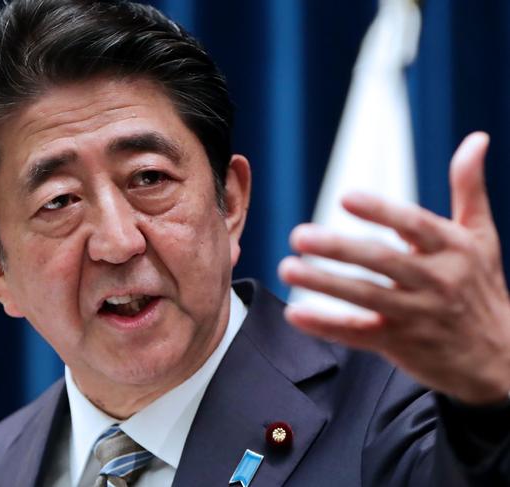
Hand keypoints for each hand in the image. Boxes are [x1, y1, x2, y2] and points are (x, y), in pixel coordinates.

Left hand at [278, 132, 509, 404]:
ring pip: (365, 296)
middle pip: (381, 261)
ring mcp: (416, 315)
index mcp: (452, 248)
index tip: (345, 197)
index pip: (414, 225)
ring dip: (324, 283)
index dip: (380, 211)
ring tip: (287, 268)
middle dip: (339, 248)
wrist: (496, 358)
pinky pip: (358, 335)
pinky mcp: (400, 343)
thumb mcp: (481, 236)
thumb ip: (469, 188)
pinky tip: (296, 313)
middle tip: (299, 235)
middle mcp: (435, 280)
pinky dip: (326, 325)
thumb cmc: (480, 287)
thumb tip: (476, 139)